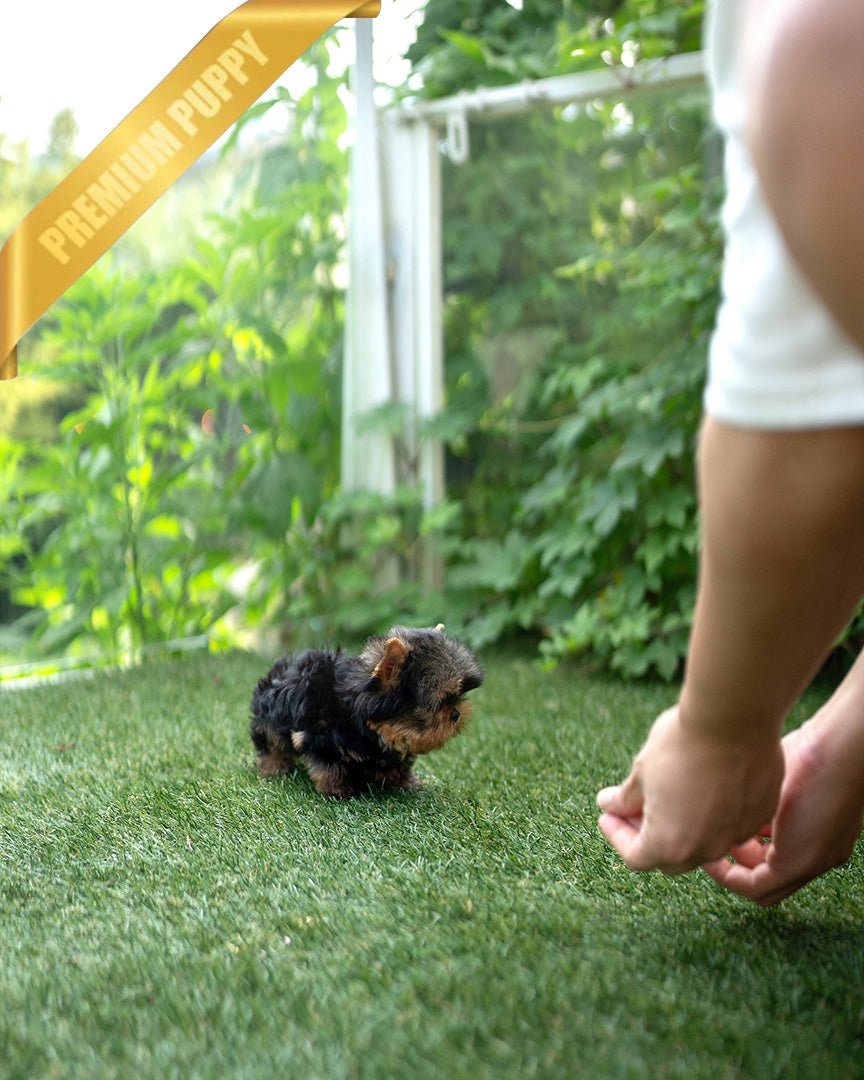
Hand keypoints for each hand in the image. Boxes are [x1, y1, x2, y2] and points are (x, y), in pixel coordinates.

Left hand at [597, 705, 784, 874]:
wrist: (733, 717)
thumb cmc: (680, 744)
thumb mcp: (642, 771)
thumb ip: (626, 798)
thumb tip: (611, 805)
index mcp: (669, 844)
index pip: (636, 857)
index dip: (617, 834)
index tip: (608, 815)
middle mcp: (707, 849)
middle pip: (671, 857)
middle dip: (648, 834)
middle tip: (634, 807)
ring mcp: (738, 833)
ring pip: (705, 841)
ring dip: (683, 825)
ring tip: (670, 793)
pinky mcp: (760, 813)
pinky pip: (732, 822)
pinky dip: (714, 811)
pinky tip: (705, 782)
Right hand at [702, 717, 863, 904]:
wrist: (839, 747)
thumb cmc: (815, 748)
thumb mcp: (783, 778)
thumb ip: (765, 797)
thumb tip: (738, 803)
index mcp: (817, 834)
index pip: (776, 854)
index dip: (746, 847)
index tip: (725, 830)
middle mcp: (817, 855)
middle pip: (769, 877)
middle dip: (736, 861)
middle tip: (714, 839)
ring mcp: (810, 863)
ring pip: (762, 888)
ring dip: (729, 872)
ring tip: (706, 848)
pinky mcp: (797, 863)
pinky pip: (755, 886)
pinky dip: (728, 876)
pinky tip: (710, 856)